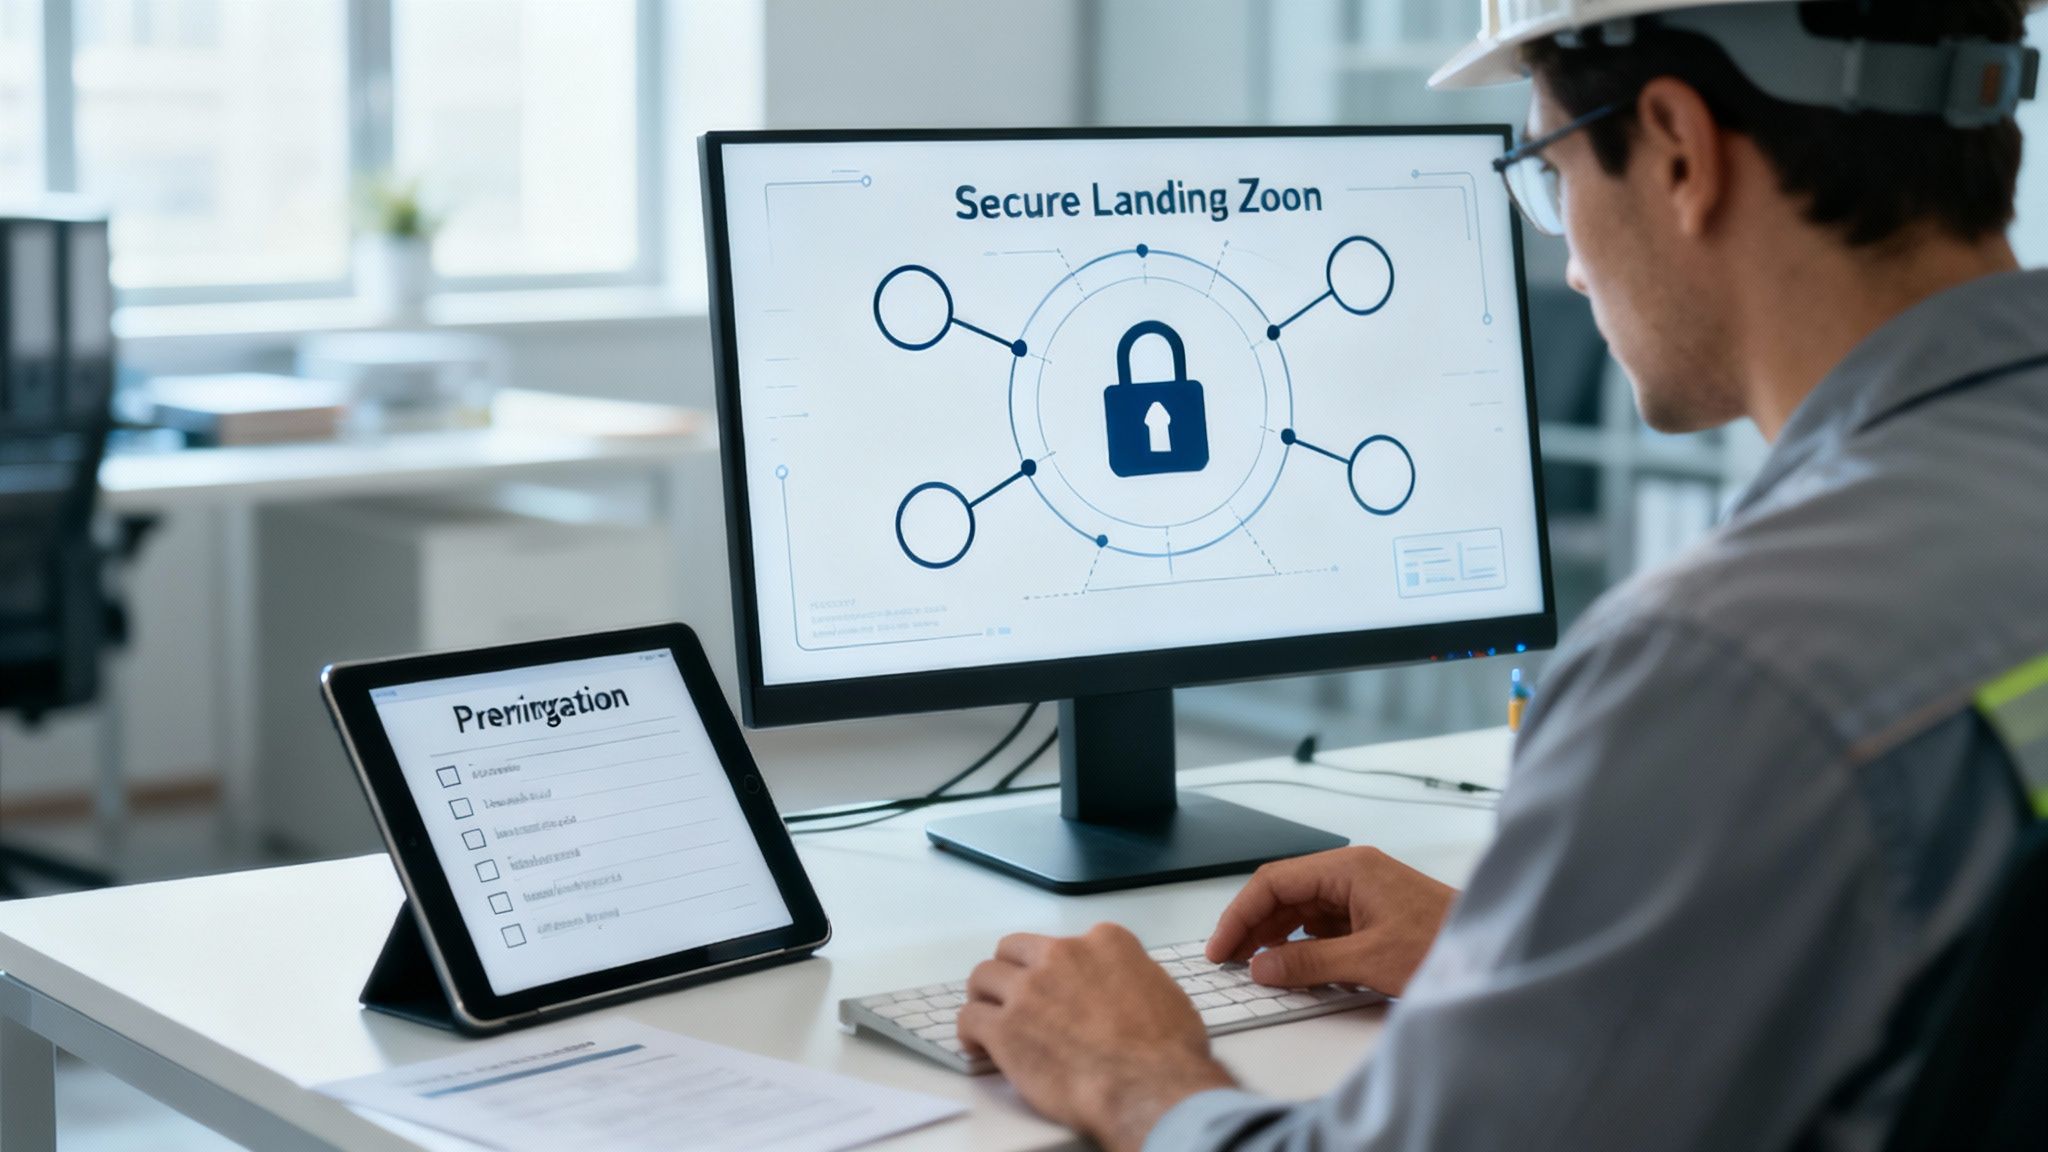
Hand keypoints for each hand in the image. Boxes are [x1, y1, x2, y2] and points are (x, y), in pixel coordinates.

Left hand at [958, 923, 1236, 1151]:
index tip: (1060, 985)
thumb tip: (1126, 990)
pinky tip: (976, 1043)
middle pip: (1016, 949)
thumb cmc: (1167, 1050)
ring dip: (985, 995)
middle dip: (1012, 970)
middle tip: (1013, 992)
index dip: (1062, 967)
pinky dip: (970, 1030)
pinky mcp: (1005, 1028)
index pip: (1069, 942)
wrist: (1149, 1086)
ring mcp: (1029, 990)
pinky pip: (970, 1017)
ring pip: (984, 976)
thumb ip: (1133, 978)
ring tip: (987, 1013)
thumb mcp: (1164, 993)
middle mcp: (1062, 956)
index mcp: (1105, 943)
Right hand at [1207, 846, 1454, 995]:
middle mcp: (1352, 873)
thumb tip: (1260, 967)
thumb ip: (1308, 962)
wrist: (1494, 951)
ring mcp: (1362, 893)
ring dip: (1275, 936)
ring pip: (1301, 910)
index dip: (1239, 915)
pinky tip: (1292, 964)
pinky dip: (1302, 943)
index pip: (1274, 882)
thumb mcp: (1369, 960)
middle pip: (1284, 893)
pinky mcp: (1372, 914)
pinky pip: (1323, 924)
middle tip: (1230, 961)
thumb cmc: (1443, 945)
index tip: (1221, 948)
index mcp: (1348, 868)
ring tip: (1254, 966)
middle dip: (1252, 926)